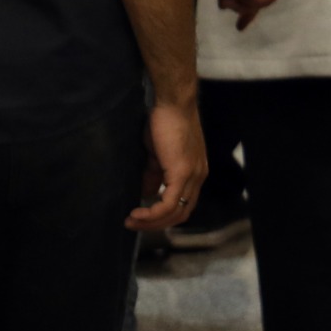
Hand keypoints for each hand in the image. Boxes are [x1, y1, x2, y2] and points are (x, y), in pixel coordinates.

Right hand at [127, 99, 207, 231]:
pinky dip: (152, 214)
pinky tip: (137, 214)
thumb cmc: (165, 124)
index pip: (184, 205)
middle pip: (182, 214)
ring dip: (152, 222)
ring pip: (176, 212)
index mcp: (195, 173)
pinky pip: (169, 203)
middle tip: (134, 225)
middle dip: (156, 225)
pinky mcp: (183, 173)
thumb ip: (155, 176)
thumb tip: (147, 195)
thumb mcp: (158, 156)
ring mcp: (193, 176)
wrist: (173, 105)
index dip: (164, 217)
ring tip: (131, 221)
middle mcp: (199, 177)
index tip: (142, 219)